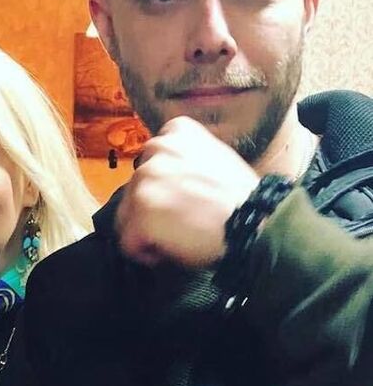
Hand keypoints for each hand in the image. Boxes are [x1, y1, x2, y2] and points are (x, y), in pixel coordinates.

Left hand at [118, 116, 259, 267]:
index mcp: (176, 132)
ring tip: (181, 235)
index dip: (165, 185)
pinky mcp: (140, 212)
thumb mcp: (216, 159)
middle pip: (137, 188)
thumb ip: (187, 160)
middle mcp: (156, 149)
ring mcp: (145, 180)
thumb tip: (170, 181)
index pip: (152, 161)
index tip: (184, 198)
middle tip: (185, 220)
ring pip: (128, 215)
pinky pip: (129, 242)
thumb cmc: (244, 199)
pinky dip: (145, 252)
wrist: (256, 222)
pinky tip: (172, 250)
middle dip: (153, 207)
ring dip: (148, 229)